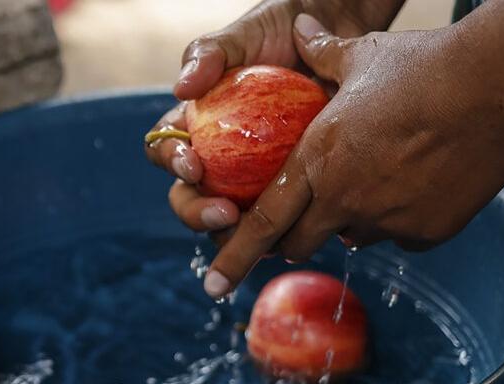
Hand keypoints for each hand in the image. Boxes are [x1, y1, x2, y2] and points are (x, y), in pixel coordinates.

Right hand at [145, 0, 404, 237]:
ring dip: (235, 235)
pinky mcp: (289, 185)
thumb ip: (209, 52)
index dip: (171, 162)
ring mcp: (252, 174)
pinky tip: (300, 230)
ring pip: (229, 219)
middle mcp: (218, 154)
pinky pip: (280, 215)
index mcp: (196, 122)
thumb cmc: (282, 28)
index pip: (166, 149)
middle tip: (224, 215)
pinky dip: (283, 228)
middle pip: (189, 197)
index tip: (192, 163)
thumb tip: (180, 88)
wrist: (337, 32)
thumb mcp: (245, 31)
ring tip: (259, 235)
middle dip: (197, 213)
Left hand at [201, 14, 503, 297]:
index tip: (211, 285)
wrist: (492, 86)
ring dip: (350, 222)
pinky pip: (401, 237)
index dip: (234, 256)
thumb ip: (323, 52)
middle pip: (300, 243)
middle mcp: (345, 198)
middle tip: (297, 231)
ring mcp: (387, 219)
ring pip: (353, 238)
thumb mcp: (362, 56)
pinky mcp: (427, 231)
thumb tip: (302, 27)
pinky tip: (417, 185)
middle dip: (292, 242)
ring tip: (373, 184)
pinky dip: (399, 220)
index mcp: (317, 159)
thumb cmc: (421, 67)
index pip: (263, 222)